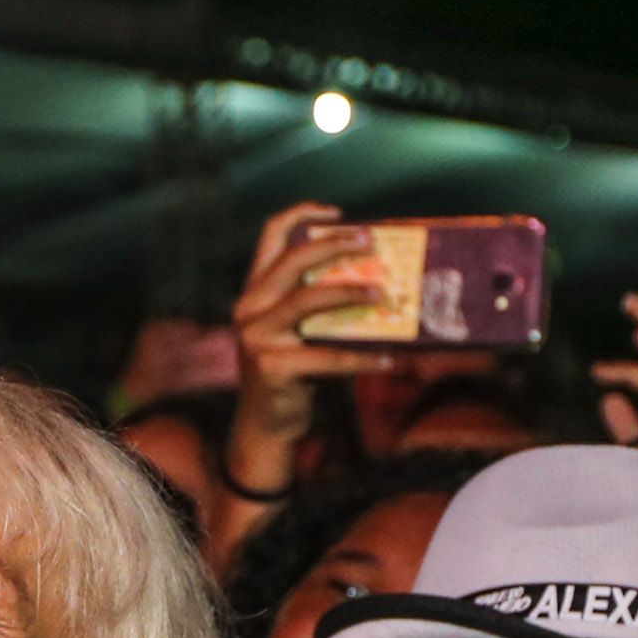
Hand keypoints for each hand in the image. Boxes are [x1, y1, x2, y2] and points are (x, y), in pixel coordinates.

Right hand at [224, 204, 396, 495]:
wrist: (266, 424)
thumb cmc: (293, 371)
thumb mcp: (297, 329)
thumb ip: (317, 303)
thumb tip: (378, 279)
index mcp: (255, 290)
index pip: (271, 235)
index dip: (302, 214)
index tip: (339, 214)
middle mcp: (249, 306)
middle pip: (293, 259)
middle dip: (335, 245)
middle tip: (372, 243)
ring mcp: (256, 336)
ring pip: (308, 300)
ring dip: (351, 293)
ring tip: (385, 293)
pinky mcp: (271, 367)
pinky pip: (326, 356)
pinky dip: (360, 358)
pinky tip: (388, 359)